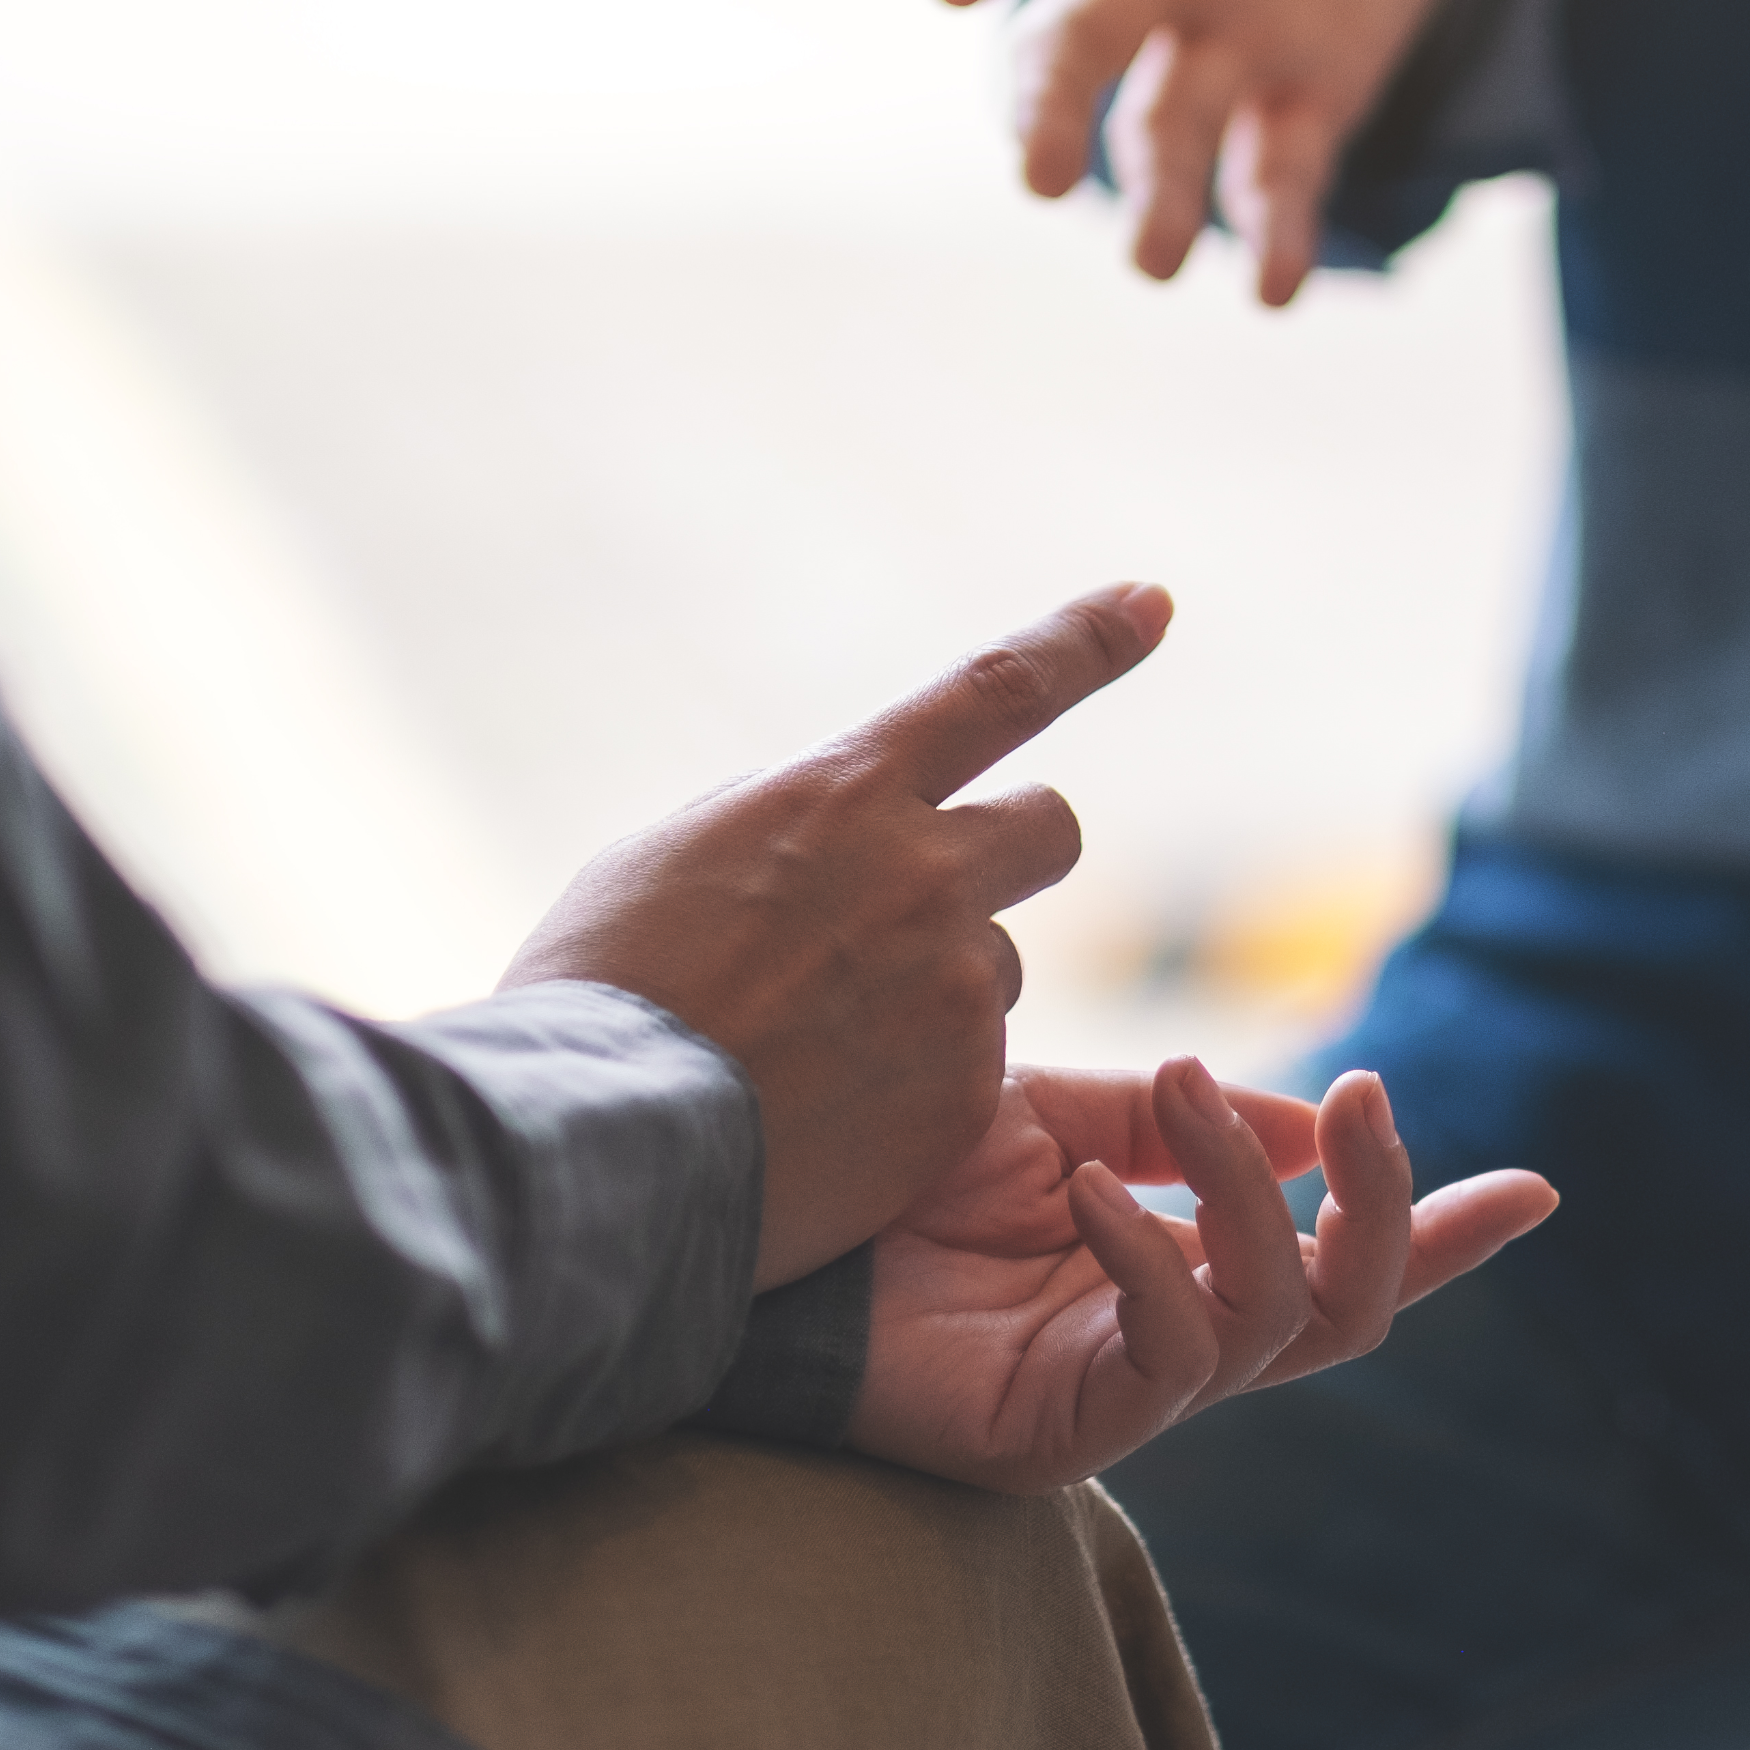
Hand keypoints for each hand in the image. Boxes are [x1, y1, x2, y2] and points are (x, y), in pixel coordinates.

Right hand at [503, 585, 1173, 1288]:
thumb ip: (791, 825)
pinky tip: (828, 1117)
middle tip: (947, 895)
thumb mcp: (679, 854)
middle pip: (1048, 828)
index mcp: (844, 793)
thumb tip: (846, 828)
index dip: (1088, 639)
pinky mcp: (964, 1094)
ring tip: (817, 1045)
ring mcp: (953, 990)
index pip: (1001, 688)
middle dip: (1016, 848)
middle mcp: (924, 877)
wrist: (597, 1146)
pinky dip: (913, 1087)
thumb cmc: (601, 995)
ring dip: (934, 991)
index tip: (1152, 602)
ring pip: (993, 967)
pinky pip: (971, 1069)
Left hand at [848, 1057, 1556, 1493]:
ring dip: (1246, 1192)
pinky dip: (1153, 1257)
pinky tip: (1092, 1192)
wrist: (760, 1222)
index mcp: (1180, 1270)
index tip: (1539, 1188)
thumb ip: (1185, 1123)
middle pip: (1346, 1312)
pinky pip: (1167, 1359)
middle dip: (1379, 1202)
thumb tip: (1306, 1119)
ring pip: (1273, 1319)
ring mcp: (1123, 1398)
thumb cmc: (897, 1174)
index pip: (1337, 1263)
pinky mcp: (1065, 1437)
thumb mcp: (1062, 1111)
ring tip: (1184, 1091)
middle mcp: (1170, 1342)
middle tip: (1359, 1096)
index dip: (1441, 1234)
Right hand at [932, 0, 1470, 305]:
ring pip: (1169, 129)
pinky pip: (1280, 175)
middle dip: (1052, 108)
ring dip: (1156, 197)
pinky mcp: (1303, 93)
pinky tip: (1275, 289)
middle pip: (1080, 45)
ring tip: (1154, 261)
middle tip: (1033, 173)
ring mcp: (1225, 35)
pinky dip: (1276, 234)